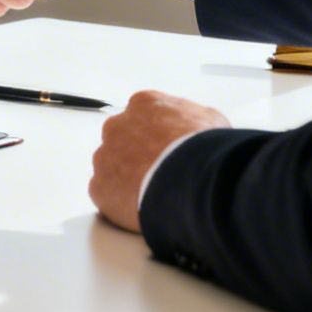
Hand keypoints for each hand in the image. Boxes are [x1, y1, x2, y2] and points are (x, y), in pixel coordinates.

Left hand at [90, 91, 229, 232]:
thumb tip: (195, 128)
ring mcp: (105, 156)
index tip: (164, 150)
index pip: (142, 117)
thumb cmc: (204, 149)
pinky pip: (106, 194)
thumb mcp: (211, 121)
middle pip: (121, 139)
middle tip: (158, 172)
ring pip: (111, 167)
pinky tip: (142, 207)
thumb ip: (192, 119)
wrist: (193, 180)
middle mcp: (117, 126)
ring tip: (152, 193)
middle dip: (136, 155)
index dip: (155, 136)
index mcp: (143, 105)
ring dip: (126, 178)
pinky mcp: (100, 186)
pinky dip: (120, 202)